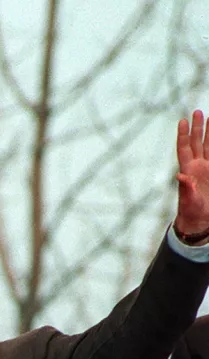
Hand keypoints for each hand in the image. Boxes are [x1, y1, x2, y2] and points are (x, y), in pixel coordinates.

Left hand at [175, 110, 208, 234]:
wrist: (199, 221)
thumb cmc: (190, 213)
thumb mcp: (188, 201)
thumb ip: (185, 189)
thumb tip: (179, 176)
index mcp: (188, 171)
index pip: (184, 149)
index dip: (183, 135)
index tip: (182, 121)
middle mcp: (196, 167)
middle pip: (196, 142)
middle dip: (197, 127)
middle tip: (197, 111)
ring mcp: (206, 169)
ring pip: (207, 146)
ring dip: (208, 132)